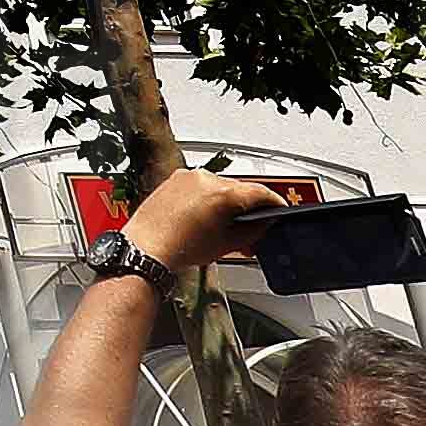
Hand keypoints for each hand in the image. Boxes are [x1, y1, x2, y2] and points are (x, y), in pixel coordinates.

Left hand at [121, 169, 323, 277]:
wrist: (147, 247)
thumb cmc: (180, 248)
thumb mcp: (229, 244)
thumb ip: (253, 230)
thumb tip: (264, 223)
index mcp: (223, 193)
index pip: (261, 191)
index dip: (274, 202)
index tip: (279, 208)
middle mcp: (206, 179)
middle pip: (240, 188)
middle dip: (248, 206)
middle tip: (253, 225)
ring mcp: (188, 176)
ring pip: (219, 186)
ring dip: (226, 201)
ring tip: (224, 225)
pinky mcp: (175, 179)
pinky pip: (200, 185)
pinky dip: (207, 198)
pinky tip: (205, 216)